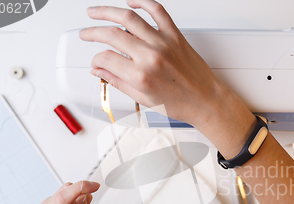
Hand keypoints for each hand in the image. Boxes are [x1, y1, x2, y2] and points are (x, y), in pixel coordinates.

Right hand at [79, 1, 253, 131]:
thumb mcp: (144, 99)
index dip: (96, 59)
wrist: (207, 101)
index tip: (96, 61)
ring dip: (108, 11)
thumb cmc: (181, 104)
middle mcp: (151, 56)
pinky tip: (132, 2)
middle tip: (86, 33)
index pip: (106, 58)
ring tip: (96, 12)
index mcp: (141, 76)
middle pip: (112, 35)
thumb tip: (99, 71)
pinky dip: (142, 2)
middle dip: (93, 32)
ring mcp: (164, 43)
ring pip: (129, 18)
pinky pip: (158, 11)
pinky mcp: (176, 35)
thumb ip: (118, 82)